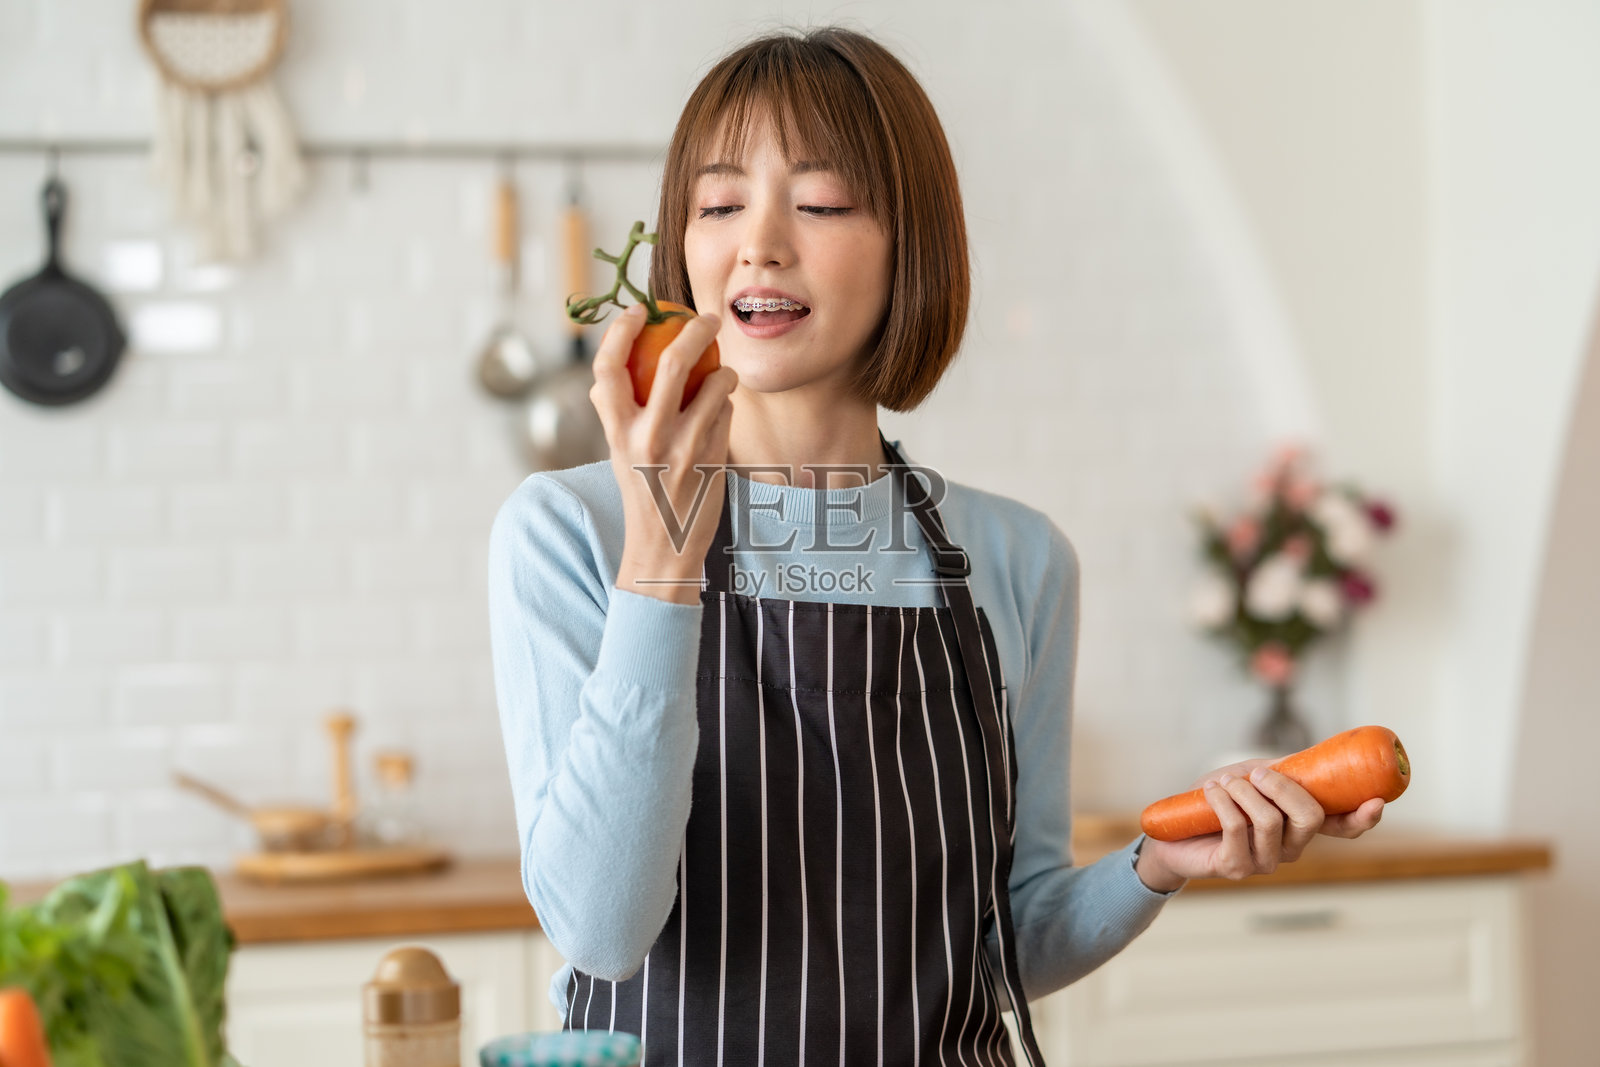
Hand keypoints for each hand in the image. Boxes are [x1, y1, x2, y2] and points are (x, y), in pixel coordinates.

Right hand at [589, 304, 739, 603]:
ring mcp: (684, 449)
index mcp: (616, 432)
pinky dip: (725, 405)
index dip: (620, 330)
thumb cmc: (641, 491)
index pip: (608, 367)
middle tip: (709, 316)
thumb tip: (609, 369)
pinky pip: (725, 413)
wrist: (664, 548)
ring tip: (723, 373)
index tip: (639, 309)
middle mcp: (648, 438)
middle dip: (696, 328)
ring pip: (713, 385)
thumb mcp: (617, 453)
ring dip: (724, 371)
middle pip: (672, 362)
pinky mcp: (713, 459)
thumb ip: (613, 412)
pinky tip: (722, 411)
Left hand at [1134, 759, 1385, 892]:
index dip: (1362, 818)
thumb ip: (1280, 771)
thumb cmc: (1216, 801)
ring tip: (1223, 783)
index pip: (1342, 829)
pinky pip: (1237, 827)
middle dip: (1283, 788)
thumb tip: (1309, 758)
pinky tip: (1212, 791)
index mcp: (1299, 826)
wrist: (1172, 830)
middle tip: (1256, 775)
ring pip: (1270, 821)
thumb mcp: (1251, 777)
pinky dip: (1223, 800)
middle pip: (1310, 820)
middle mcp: (1290, 848)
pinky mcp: (1236, 868)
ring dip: (1243, 792)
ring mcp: (1265, 862)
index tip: (1376, 800)